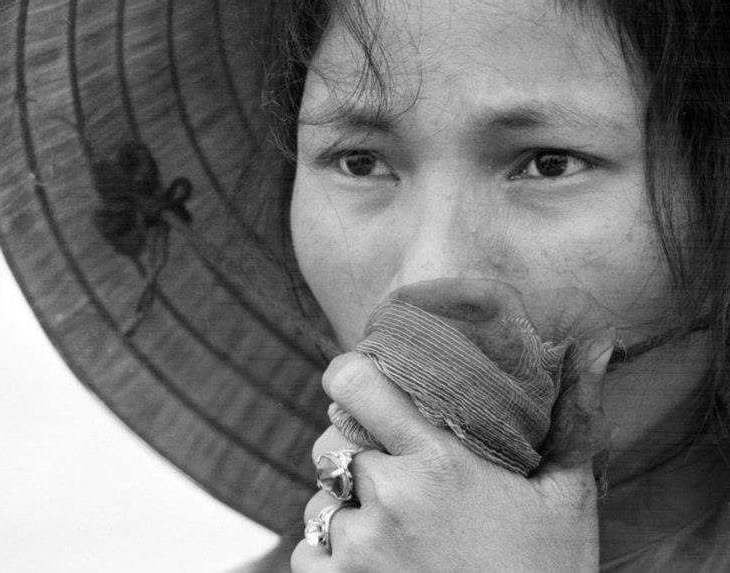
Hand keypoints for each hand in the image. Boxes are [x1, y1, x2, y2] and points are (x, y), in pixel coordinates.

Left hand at [292, 345, 611, 572]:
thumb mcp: (566, 499)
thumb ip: (571, 422)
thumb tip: (593, 349)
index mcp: (437, 461)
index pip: (355, 384)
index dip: (350, 374)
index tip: (360, 382)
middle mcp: (389, 497)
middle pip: (330, 442)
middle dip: (353, 450)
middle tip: (390, 472)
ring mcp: (359, 546)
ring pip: (320, 500)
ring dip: (346, 507)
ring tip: (394, 529)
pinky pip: (306, 550)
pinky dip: (329, 553)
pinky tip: (375, 562)